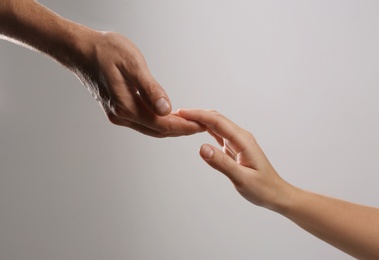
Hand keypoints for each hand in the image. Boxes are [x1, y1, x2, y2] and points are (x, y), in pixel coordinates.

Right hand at [76, 32, 203, 136]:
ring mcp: (117, 114)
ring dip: (171, 127)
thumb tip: (166, 109)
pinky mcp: (117, 110)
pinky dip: (159, 122)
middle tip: (202, 125)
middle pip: (158, 130)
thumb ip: (150, 89)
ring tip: (190, 122)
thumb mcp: (132, 64)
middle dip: (181, 129)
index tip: (202, 125)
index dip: (184, 126)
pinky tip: (169, 116)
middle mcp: (121, 116)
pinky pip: (143, 122)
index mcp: (126, 106)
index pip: (162, 124)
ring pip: (151, 128)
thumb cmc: (106, 51)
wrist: (81, 50)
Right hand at [178, 109, 292, 209]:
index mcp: (243, 141)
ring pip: (216, 125)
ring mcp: (237, 141)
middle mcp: (240, 137)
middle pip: (216, 119)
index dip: (198, 115)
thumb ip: (222, 163)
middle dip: (196, 114)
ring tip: (182, 119)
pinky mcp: (234, 147)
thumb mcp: (241, 179)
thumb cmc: (263, 188)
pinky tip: (196, 128)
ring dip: (200, 120)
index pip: (217, 122)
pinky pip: (217, 134)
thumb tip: (201, 148)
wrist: (276, 194)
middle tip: (176, 115)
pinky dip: (205, 129)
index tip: (181, 112)